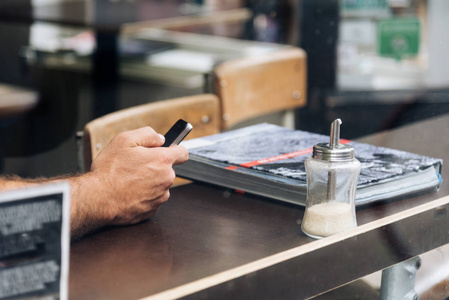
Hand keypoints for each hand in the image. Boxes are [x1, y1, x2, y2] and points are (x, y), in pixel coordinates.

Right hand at [70, 127, 187, 237]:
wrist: (98, 199)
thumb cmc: (109, 171)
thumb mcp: (125, 140)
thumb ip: (147, 134)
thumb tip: (159, 138)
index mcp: (162, 160)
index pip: (183, 153)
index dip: (176, 150)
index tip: (170, 151)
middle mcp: (166, 179)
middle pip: (167, 169)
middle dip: (155, 166)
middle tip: (135, 166)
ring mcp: (160, 196)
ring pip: (159, 185)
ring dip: (149, 182)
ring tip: (129, 181)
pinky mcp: (152, 210)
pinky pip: (152, 199)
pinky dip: (143, 196)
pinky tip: (129, 192)